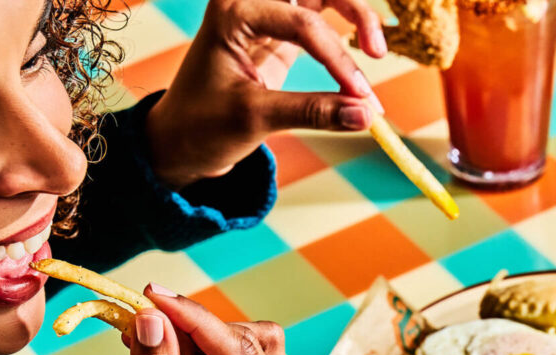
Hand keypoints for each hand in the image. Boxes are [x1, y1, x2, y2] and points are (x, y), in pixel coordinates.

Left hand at [145, 0, 386, 187]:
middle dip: (354, 9)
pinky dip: (345, 34)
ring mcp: (267, 14)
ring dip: (355, 14)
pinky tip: (363, 54)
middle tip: (377, 51)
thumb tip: (366, 116)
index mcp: (234, 11)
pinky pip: (322, 20)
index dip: (337, 60)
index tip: (360, 97)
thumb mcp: (255, 119)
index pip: (302, 23)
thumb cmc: (202, 126)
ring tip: (376, 50)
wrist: (178, 141)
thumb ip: (312, 112)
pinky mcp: (280, 34)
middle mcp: (250, 2)